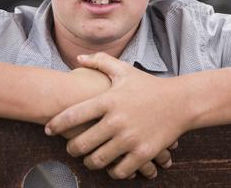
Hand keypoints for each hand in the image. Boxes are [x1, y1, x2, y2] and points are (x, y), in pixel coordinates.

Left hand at [45, 52, 189, 179]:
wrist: (182, 101)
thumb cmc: (150, 85)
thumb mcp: (125, 70)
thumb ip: (100, 62)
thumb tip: (78, 58)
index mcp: (108, 100)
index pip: (73, 115)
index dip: (56, 124)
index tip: (49, 129)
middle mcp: (116, 120)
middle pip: (81, 143)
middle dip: (71, 149)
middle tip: (71, 148)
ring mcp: (130, 138)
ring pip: (97, 160)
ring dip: (89, 162)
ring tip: (89, 159)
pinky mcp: (143, 153)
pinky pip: (119, 171)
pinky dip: (112, 171)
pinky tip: (112, 166)